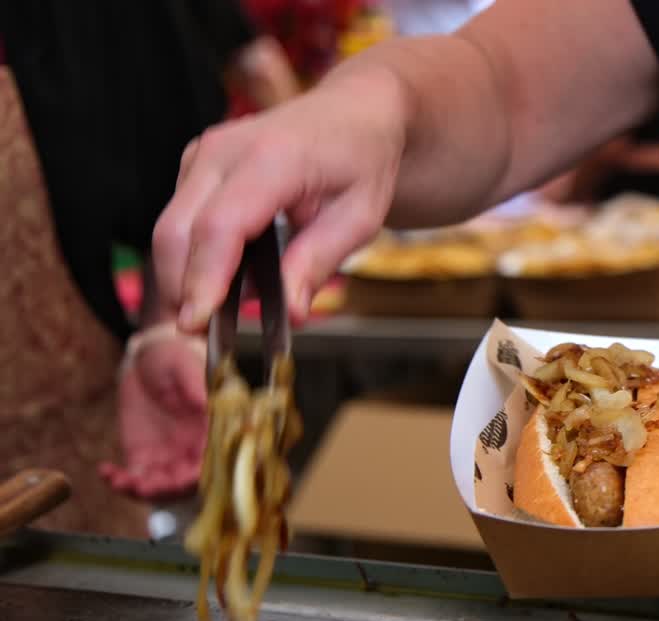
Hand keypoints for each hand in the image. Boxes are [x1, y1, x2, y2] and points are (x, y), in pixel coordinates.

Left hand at [101, 336, 207, 499]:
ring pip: (160, 486)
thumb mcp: (184, 366)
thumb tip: (207, 405)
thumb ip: (195, 387)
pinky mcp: (143, 455)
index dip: (201, 474)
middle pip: (185, 482)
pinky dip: (120, 481)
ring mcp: (167, 455)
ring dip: (141, 491)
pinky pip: (134, 477)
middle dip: (167, 490)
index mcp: (209, 430)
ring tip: (119, 480)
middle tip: (144, 485)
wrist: (148, 358)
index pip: (212, 460)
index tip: (185, 478)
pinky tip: (106, 470)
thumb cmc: (173, 357)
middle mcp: (192, 448)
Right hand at [153, 64, 408, 332]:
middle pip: (176, 232)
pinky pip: (178, 222)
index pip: (220, 227)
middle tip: (206, 340)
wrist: (354, 115)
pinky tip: (224, 283)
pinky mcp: (195, 166)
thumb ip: (318, 263)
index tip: (197, 325)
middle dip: (182, 291)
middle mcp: (224, 150)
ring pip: (169, 231)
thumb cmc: (362, 164)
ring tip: (220, 316)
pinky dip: (192, 259)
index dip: (204, 280)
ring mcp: (202, 155)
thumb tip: (292, 314)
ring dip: (185, 278)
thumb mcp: (359, 218)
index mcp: (272, 159)